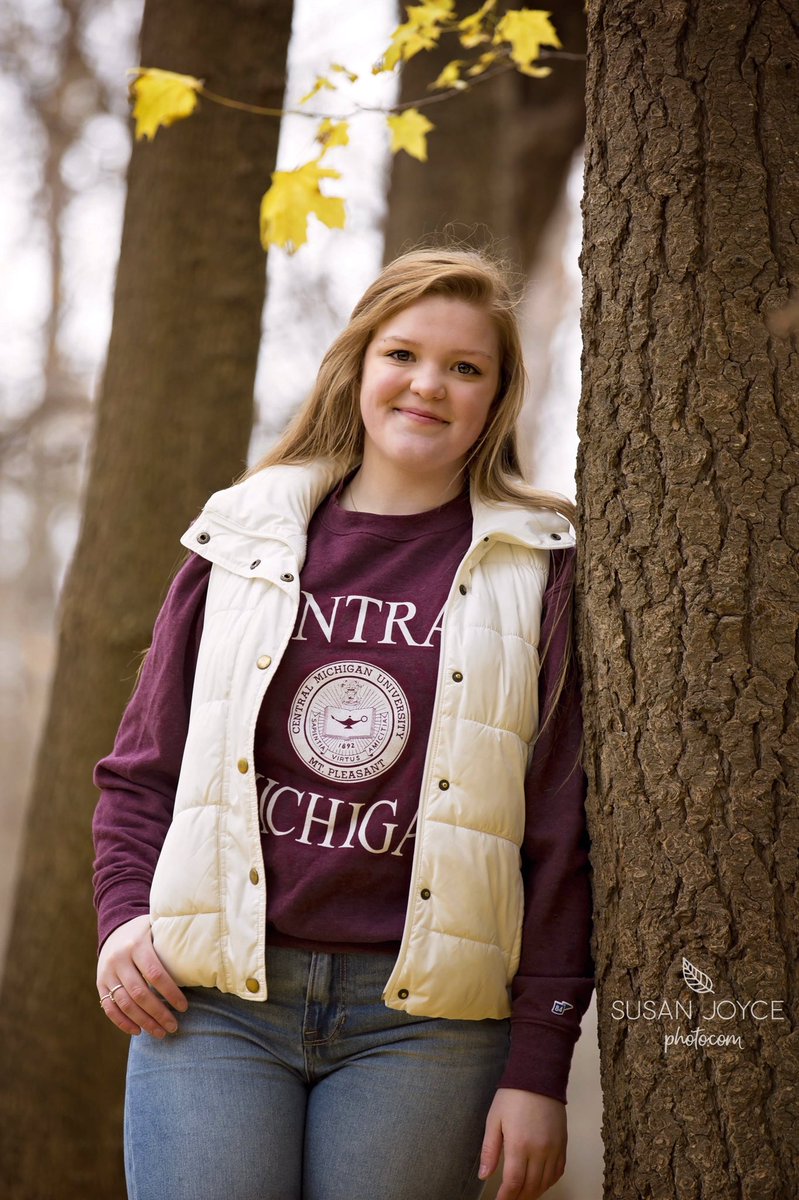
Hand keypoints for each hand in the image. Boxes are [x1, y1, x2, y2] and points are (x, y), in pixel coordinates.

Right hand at [97, 913, 187, 1038]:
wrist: (115, 927)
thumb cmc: (147, 931)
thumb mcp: (157, 928)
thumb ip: (171, 942)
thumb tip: (201, 959)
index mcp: (137, 945)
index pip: (155, 974)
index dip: (170, 993)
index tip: (184, 1008)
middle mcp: (119, 959)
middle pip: (140, 993)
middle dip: (158, 1013)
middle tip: (173, 1027)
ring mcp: (107, 972)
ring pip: (124, 1004)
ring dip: (143, 1022)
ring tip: (160, 1033)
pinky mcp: (100, 983)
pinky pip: (109, 1007)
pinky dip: (122, 1022)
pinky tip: (138, 1031)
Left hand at [478, 1088, 566, 1199]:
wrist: (539, 1076)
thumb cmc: (513, 1096)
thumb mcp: (494, 1119)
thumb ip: (489, 1150)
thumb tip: (484, 1175)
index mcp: (519, 1144)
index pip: (514, 1183)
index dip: (506, 1198)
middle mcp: (540, 1150)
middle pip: (530, 1187)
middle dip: (518, 1197)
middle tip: (508, 1199)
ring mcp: (554, 1148)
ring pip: (545, 1183)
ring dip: (533, 1193)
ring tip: (522, 1195)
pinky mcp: (563, 1144)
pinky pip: (558, 1172)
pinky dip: (548, 1182)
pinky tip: (540, 1183)